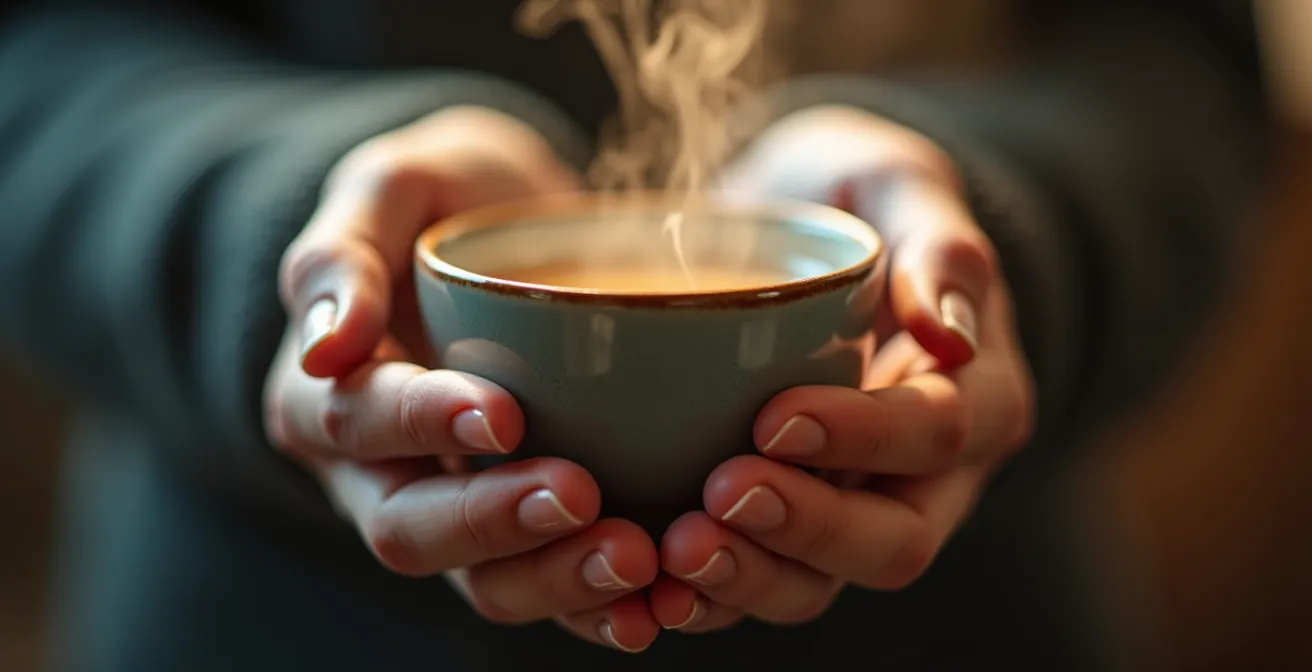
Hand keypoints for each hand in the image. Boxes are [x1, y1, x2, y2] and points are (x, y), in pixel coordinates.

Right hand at [264, 107, 659, 651]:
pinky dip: (604, 608)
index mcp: (326, 396)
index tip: (501, 412)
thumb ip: (344, 252)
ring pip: (485, 580)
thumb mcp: (390, 188)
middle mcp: (380, 473)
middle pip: (412, 529)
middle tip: (579, 494)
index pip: (356, 423)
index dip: (422, 425)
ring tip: (638, 558)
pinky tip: (660, 604)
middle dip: (494, 521)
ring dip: (558, 580)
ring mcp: (455, 512)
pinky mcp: (526, 530)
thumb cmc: (445, 200)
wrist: (517, 230)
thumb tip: (325, 346)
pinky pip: (553, 588)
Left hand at [651, 106, 1034, 630]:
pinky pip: (756, 584)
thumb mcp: (898, 182)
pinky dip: (705, 599)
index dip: (862, 438)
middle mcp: (925, 475)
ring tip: (675, 551)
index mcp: (976, 394)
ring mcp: (854, 511)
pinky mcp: (784, 527)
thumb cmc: (853, 199)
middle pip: (892, 540)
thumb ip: (939, 241)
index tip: (775, 415)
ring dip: (749, 578)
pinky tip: (650, 589)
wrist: (786, 231)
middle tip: (720, 493)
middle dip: (806, 528)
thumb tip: (950, 329)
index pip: (938, 433)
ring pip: (821, 583)